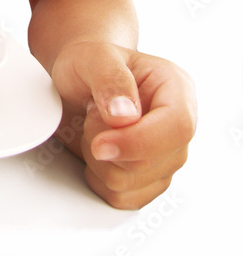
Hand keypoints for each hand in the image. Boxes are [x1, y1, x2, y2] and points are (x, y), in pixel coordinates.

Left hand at [50, 41, 196, 208]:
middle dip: (107, 145)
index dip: (138, 141)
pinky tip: (96, 149)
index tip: (101, 144)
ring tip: (94, 127)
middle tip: (91, 114)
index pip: (177, 127)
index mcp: (176, 89)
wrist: (78, 79)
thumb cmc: (90, 63)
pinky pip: (121, 198)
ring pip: (132, 184)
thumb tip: (125, 115)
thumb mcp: (94, 57)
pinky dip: (98, 178)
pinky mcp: (148, 180)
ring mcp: (166, 157)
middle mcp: (177, 127)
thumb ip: (110, 79)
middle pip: (152, 163)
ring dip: (98, 160)